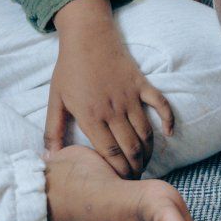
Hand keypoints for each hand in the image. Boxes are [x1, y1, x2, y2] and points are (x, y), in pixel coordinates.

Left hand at [45, 0, 174, 177]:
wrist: (87, 36)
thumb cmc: (69, 69)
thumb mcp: (55, 100)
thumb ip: (52, 130)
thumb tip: (50, 156)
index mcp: (91, 116)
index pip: (110, 152)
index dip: (117, 171)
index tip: (119, 183)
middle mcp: (113, 109)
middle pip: (131, 147)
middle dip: (135, 167)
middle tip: (134, 179)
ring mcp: (130, 96)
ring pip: (145, 132)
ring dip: (148, 151)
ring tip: (145, 164)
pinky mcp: (142, 84)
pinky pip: (160, 104)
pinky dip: (168, 119)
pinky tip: (169, 134)